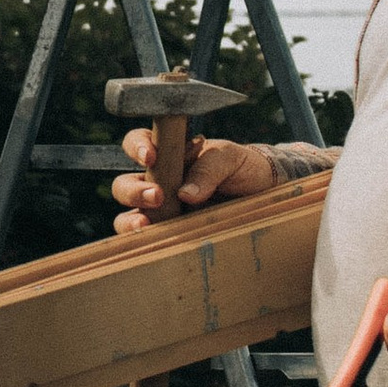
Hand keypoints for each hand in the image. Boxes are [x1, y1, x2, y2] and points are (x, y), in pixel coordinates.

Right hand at [108, 133, 281, 237]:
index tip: (151, 158)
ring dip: (130, 221)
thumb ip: (209, 169)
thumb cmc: (243, 168)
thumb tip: (186, 193)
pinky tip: (156, 242)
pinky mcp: (172, 233)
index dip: (137, 148)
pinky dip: (144, 242)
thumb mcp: (230, 158)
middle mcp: (159, 182)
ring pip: (127, 215)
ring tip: (145, 225)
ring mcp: (162, 210)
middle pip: (124, 184)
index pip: (139, 143)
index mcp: (169, 154)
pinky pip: (147, 241)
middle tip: (157, 196)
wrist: (264, 192)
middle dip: (133, 191)